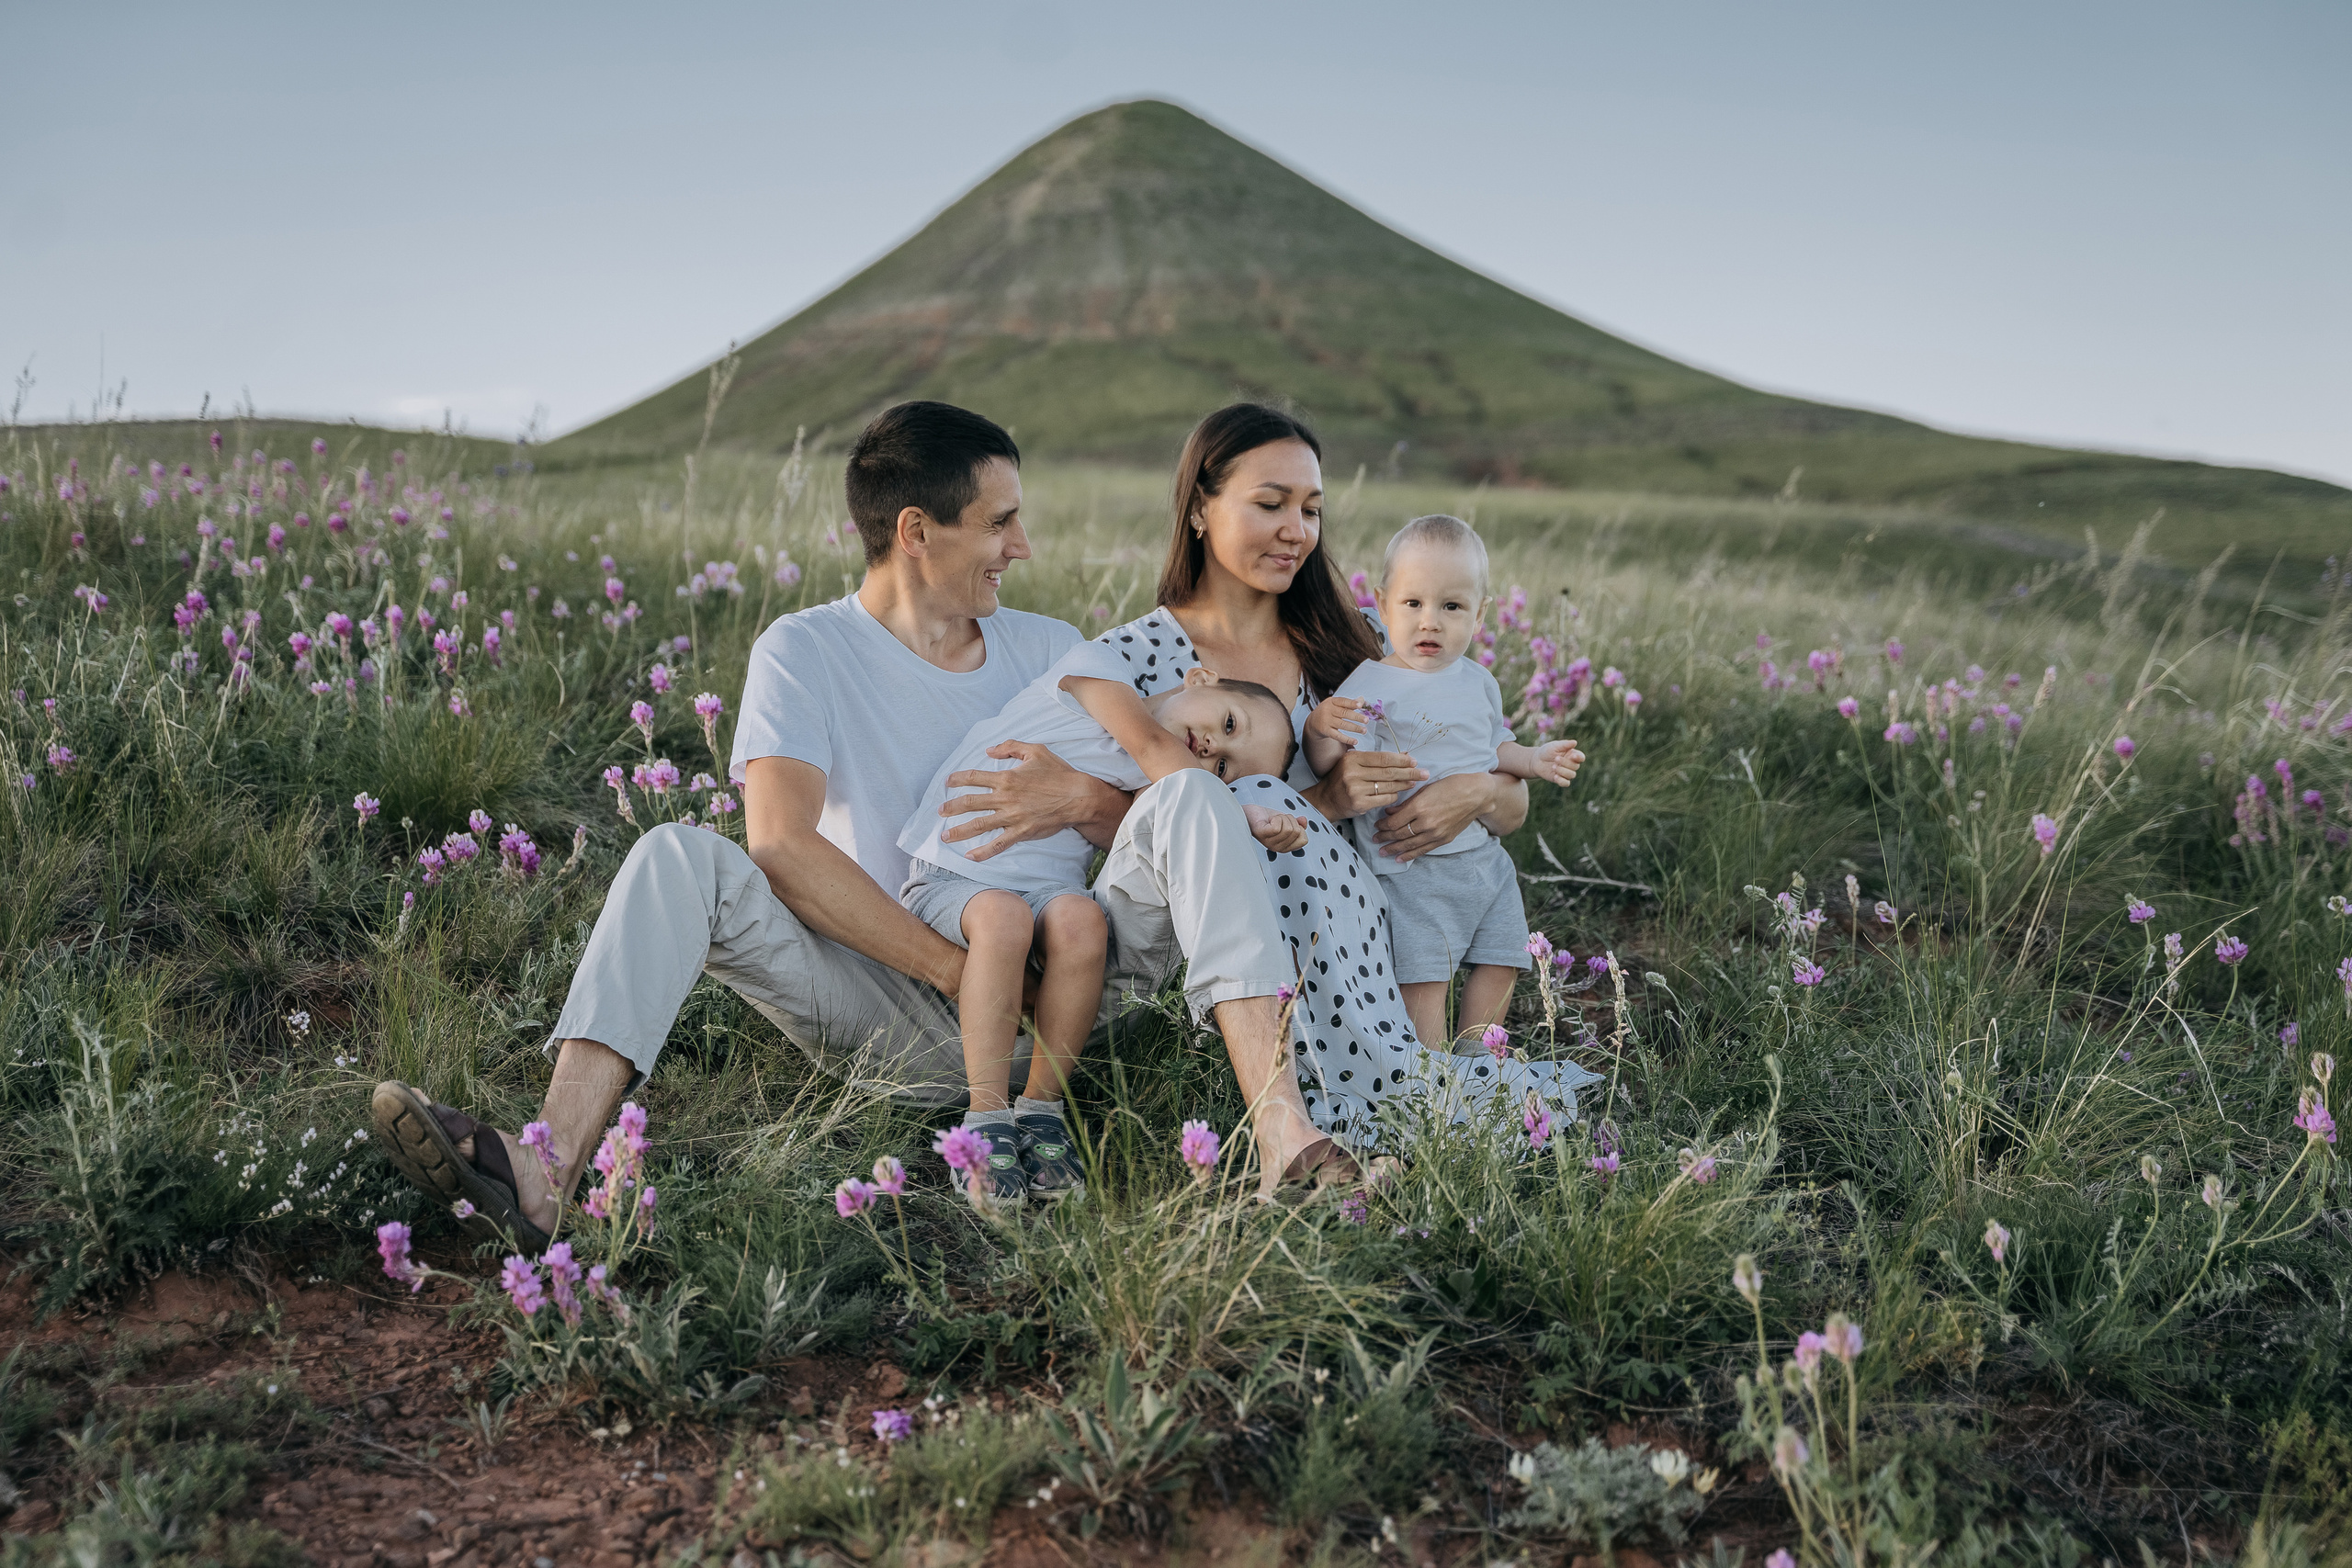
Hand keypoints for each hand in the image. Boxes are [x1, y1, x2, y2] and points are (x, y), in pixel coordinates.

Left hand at [940, 741, 1093, 862]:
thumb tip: (989, 751)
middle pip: (970, 803)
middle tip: (939, 811)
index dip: (957, 779)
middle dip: (951, 807)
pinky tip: (970, 856)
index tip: (947, 782)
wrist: (1078, 797)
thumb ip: (1010, 747)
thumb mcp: (1036, 751)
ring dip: (959, 831)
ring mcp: (1012, 817)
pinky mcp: (1022, 832)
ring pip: (979, 825)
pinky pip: (998, 844)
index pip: (974, 777)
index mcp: (1007, 777)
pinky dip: (983, 852)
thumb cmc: (1059, 773)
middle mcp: (1005, 798)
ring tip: (945, 836)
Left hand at [1243, 803, 1305, 852]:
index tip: (1288, 824)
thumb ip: (1298, 823)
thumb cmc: (1267, 818)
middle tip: (1278, 820)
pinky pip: (1277, 827)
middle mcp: (1277, 848)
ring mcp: (1269, 843)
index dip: (1299, 827)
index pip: (1304, 840)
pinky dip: (1276, 818)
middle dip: (1290, 820)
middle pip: (1296, 831)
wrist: (1249, 813)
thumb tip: (1304, 821)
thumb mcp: (1287, 821)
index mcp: (1285, 847)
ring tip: (1273, 819)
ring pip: (1288, 828)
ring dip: (1282, 818)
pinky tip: (1268, 820)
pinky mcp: (1262, 834)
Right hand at [1306, 694, 1368, 746]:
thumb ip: (1348, 703)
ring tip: (1364, 730)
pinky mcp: (1325, 731)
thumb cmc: (1328, 711)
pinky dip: (1347, 739)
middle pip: (1344, 713)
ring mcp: (1326, 721)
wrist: (1313, 722)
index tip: (1360, 705)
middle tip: (1366, 720)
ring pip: (1343, 725)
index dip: (1352, 703)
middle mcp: (1328, 710)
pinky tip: (1355, 741)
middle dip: (1356, 717)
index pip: (1343, 701)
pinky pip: (1338, 736)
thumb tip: (1362, 700)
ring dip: (1355, 728)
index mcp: (1331, 701)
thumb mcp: (1336, 704)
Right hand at [1307, 747, 1427, 819]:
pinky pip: (1384, 799)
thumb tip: (1404, 756)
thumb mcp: (1354, 763)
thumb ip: (1375, 760)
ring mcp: (1356, 789)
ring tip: (1415, 782)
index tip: (1413, 761)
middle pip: (1388, 772)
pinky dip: (1394, 796)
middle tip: (1423, 773)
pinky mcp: (1360, 804)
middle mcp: (1353, 773)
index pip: (1382, 758)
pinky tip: (1399, 793)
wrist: (1325, 800)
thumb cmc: (1342, 779)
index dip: (1400, 760)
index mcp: (1353, 759)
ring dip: (1404, 784)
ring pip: (1388, 786)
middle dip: (1409, 772)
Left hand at [1372, 770, 1498, 863]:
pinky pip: (1422, 850)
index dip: (1382, 825)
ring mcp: (1435, 833)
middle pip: (1399, 834)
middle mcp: (1426, 823)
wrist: (1476, 795)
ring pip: (1409, 845)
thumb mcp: (1425, 789)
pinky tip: (1399, 858)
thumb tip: (1389, 812)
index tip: (1376, 825)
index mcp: (1419, 807)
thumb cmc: (1451, 786)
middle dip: (1384, 837)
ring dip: (1393, 849)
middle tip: (1375, 839)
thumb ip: (1406, 802)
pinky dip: (1409, 855)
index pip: (1394, 822)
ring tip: (1382, 851)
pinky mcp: (1443, 839)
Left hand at [1535, 738, 1584, 786]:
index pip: (1581, 757)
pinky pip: (1566, 783)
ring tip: (1553, 766)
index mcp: (1572, 754)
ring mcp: (1567, 772)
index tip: (1573, 756)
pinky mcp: (1561, 779)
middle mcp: (1571, 764)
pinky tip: (1555, 776)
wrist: (1536, 760)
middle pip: (1576, 766)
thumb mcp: (1554, 746)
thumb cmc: (1547, 751)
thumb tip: (1575, 742)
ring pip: (1572, 775)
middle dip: (1566, 763)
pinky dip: (1562, 781)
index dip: (1579, 758)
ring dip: (1563, 771)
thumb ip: (1564, 744)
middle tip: (1556, 758)